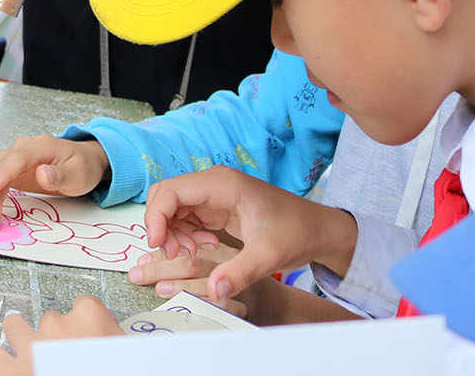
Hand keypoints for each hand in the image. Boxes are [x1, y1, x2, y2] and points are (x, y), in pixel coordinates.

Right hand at [0, 136, 108, 225]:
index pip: (16, 159)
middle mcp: (21, 149)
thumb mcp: (80, 174)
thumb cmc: (83, 167)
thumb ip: (60, 174)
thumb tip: (42, 173)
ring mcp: (13, 157)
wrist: (84, 160)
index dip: (1, 175)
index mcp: (40, 147)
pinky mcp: (9, 168)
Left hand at [0, 299, 123, 374]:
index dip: (82, 324)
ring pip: (15, 325)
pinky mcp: (10, 371)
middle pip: (50, 319)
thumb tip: (103, 348)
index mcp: (91, 317)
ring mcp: (30, 346)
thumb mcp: (124, 357)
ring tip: (26, 349)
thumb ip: (110, 345)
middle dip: (54, 335)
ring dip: (20, 336)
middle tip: (60, 354)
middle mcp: (58, 325)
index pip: (82, 305)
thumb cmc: (114, 375)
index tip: (84, 336)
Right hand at [143, 166, 358, 302]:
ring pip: (172, 207)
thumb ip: (240, 273)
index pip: (171, 191)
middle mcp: (213, 183)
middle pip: (166, 196)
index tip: (158, 246)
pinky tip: (203, 248)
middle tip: (174, 253)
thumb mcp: (269, 255)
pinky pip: (185, 216)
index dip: (155, 216)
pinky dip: (184, 234)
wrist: (319, 229)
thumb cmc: (297, 233)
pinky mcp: (216, 206)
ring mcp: (213, 194)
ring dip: (172, 232)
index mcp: (222, 184)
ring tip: (191, 253)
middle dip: (161, 226)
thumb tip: (213, 291)